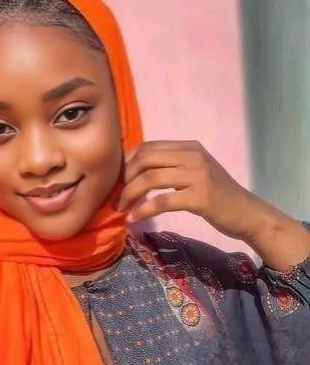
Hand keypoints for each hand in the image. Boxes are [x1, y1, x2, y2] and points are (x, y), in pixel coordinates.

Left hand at [116, 140, 263, 241]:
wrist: (247, 213)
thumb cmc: (216, 193)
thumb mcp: (194, 170)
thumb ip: (170, 165)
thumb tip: (133, 168)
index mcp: (188, 147)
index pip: (148, 147)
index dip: (128, 162)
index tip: (119, 179)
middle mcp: (192, 156)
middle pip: (146, 160)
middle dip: (125, 178)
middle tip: (118, 196)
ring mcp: (198, 175)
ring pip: (151, 179)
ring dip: (130, 195)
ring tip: (121, 208)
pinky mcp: (200, 197)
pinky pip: (163, 201)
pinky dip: (144, 209)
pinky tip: (135, 218)